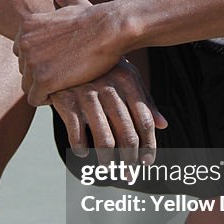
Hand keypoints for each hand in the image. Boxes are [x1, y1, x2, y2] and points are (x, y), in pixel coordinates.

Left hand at [14, 0, 124, 104]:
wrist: (107, 30)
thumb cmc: (96, 18)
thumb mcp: (76, 4)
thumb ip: (63, 1)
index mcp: (26, 26)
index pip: (21, 51)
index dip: (39, 59)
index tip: (57, 62)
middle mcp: (23, 43)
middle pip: (24, 69)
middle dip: (40, 74)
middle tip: (63, 75)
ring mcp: (31, 62)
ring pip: (27, 86)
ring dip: (43, 89)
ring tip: (64, 85)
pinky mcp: (43, 80)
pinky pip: (35, 99)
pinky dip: (47, 100)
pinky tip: (63, 92)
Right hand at [50, 58, 167, 163]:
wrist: (59, 48)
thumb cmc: (100, 67)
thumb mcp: (124, 75)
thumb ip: (144, 100)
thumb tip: (164, 125)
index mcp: (128, 80)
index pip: (145, 120)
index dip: (149, 146)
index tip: (147, 162)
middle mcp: (109, 87)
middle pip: (128, 135)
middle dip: (130, 160)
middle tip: (129, 174)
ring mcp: (86, 94)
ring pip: (104, 140)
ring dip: (108, 161)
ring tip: (108, 168)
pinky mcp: (65, 100)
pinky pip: (76, 135)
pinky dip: (81, 149)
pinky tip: (83, 153)